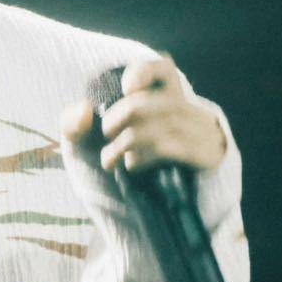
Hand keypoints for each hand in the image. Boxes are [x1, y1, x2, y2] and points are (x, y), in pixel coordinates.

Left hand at [59, 54, 227, 177]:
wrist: (150, 212)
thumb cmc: (117, 167)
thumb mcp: (87, 145)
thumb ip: (74, 125)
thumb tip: (83, 110)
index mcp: (165, 99)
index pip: (164, 69)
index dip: (145, 72)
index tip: (125, 88)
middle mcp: (189, 112)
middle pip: (161, 98)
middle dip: (126, 112)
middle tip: (107, 133)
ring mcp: (203, 134)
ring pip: (167, 122)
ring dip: (129, 140)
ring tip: (109, 159)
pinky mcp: (207, 157)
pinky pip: (174, 147)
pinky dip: (146, 156)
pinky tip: (131, 166)